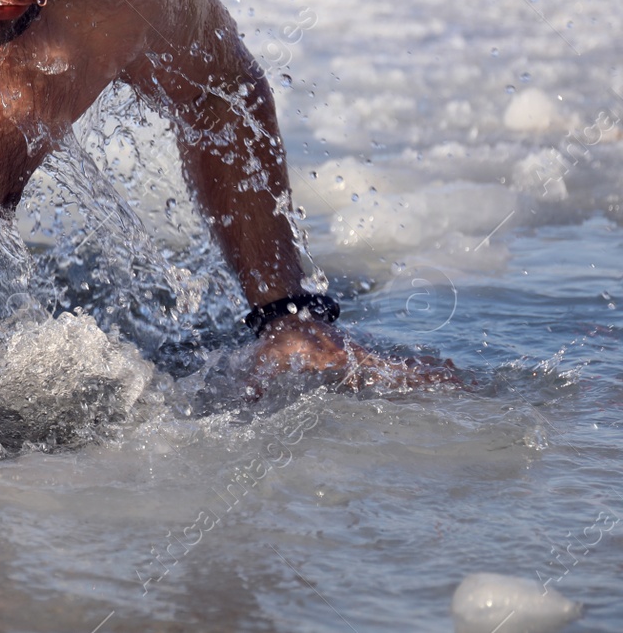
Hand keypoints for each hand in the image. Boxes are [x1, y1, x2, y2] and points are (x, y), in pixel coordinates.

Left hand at [252, 314, 458, 389]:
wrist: (285, 314)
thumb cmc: (277, 342)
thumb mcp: (267, 360)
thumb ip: (256, 381)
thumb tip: (246, 398)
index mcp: (346, 361)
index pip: (381, 370)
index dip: (404, 376)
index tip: (430, 380)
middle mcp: (362, 358)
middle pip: (402, 368)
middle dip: (431, 376)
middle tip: (466, 382)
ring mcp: (366, 356)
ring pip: (404, 365)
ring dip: (430, 372)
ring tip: (463, 379)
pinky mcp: (363, 356)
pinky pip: (395, 363)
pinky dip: (417, 368)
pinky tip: (439, 371)